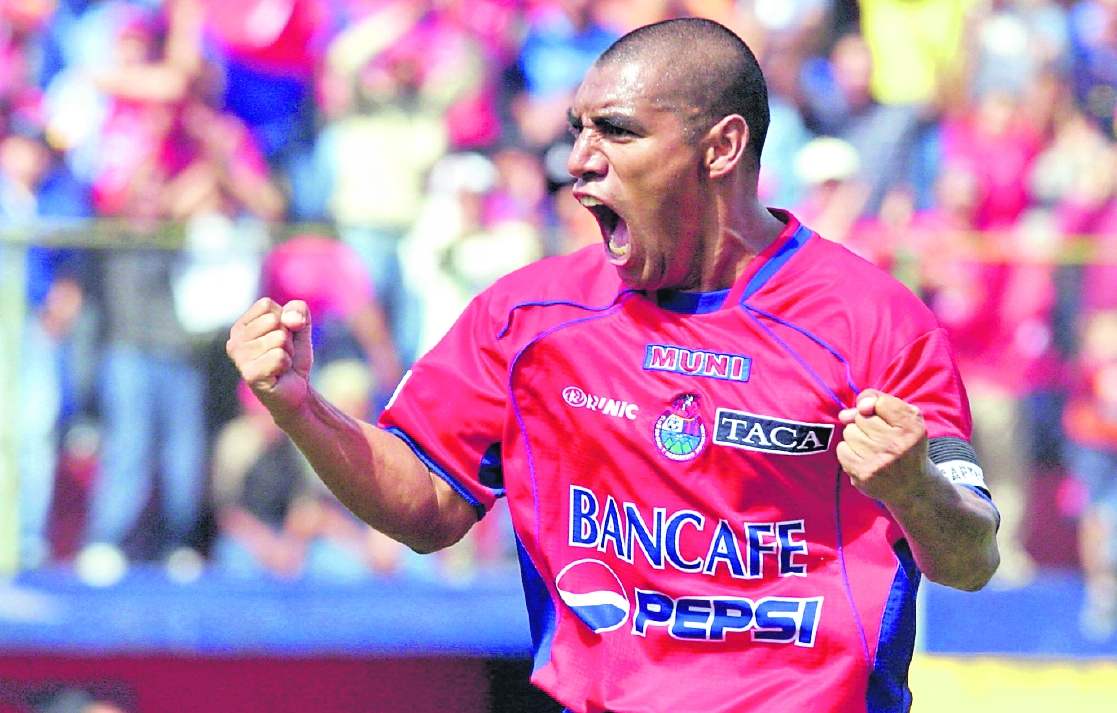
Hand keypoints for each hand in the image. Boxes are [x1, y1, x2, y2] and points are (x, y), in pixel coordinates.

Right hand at [226, 298, 313, 420]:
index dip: (284, 319)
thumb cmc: (293, 356)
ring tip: (280, 364)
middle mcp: (234, 342)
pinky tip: (279, 374)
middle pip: (273, 321)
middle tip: (282, 353)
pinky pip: (279, 356)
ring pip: (279, 338)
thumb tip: (291, 320)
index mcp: (241, 327)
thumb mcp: (299, 326)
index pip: (266, 305)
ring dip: (288, 352)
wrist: (297, 390)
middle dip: (287, 337)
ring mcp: (240, 359)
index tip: (282, 337)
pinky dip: (286, 364)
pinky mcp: (250, 374)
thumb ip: (298, 309)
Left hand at [836, 389, 930, 504]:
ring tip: (872, 448)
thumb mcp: (905, 418)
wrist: (912, 485)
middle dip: (865, 423)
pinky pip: (841, 449)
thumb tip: (844, 414)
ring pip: (849, 432)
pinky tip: (863, 457)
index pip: (880, 402)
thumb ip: (879, 402)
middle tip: (879, 437)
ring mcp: (879, 461)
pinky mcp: (863, 474)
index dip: (874, 405)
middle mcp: (897, 444)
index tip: (879, 414)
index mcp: (912, 427)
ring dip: (856, 437)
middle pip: (861, 417)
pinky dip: (849, 451)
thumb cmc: (905, 444)